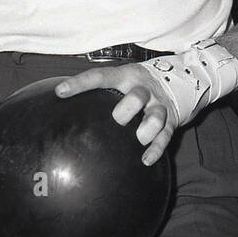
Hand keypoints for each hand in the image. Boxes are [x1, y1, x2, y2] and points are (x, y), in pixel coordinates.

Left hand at [52, 63, 176, 165]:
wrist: (177, 82)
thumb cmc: (135, 84)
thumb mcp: (120, 79)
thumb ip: (99, 90)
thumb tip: (60, 100)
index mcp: (124, 76)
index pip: (100, 76)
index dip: (80, 83)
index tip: (61, 92)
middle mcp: (143, 89)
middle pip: (137, 96)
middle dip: (127, 108)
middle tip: (118, 119)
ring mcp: (158, 105)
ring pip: (156, 116)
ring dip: (147, 129)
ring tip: (139, 139)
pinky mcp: (170, 121)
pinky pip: (164, 136)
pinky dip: (156, 149)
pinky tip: (146, 160)